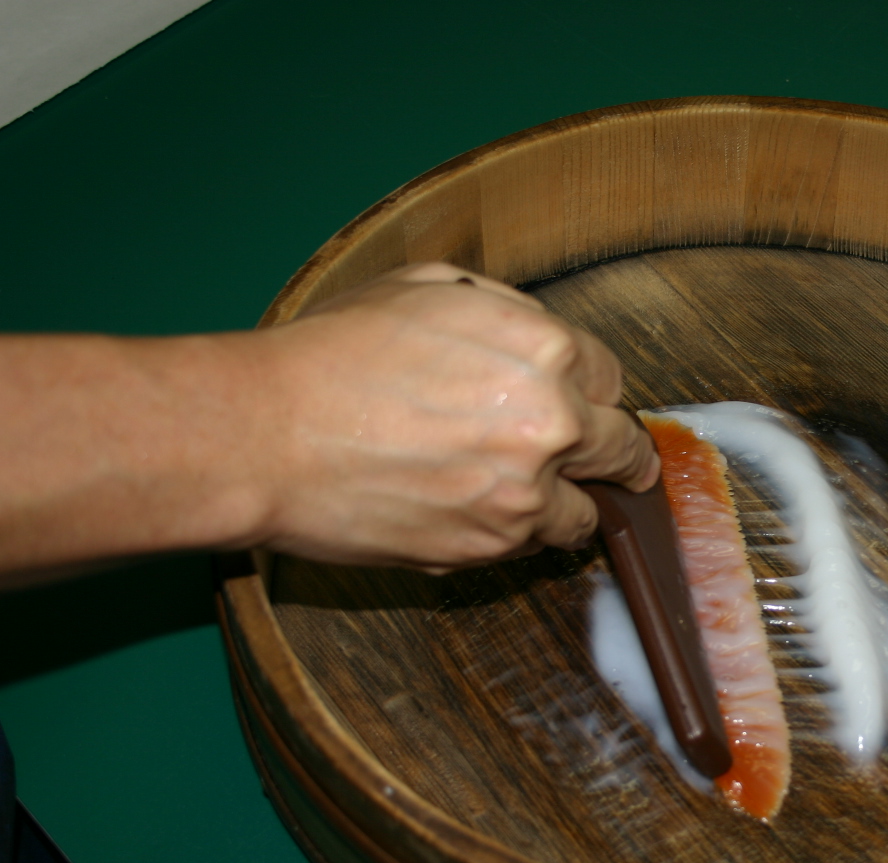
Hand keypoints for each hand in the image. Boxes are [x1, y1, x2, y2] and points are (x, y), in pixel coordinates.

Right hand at [243, 262, 658, 570]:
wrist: (265, 435)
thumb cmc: (332, 354)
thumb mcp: (428, 288)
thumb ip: (506, 311)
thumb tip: (538, 336)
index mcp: (545, 349)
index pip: (612, 379)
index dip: (595, 392)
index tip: (589, 406)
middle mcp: (551, 423)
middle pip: (622, 452)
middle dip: (619, 457)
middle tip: (620, 467)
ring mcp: (522, 494)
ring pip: (585, 514)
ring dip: (566, 503)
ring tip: (527, 493)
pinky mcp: (486, 548)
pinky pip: (529, 547)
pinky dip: (516, 533)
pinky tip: (478, 511)